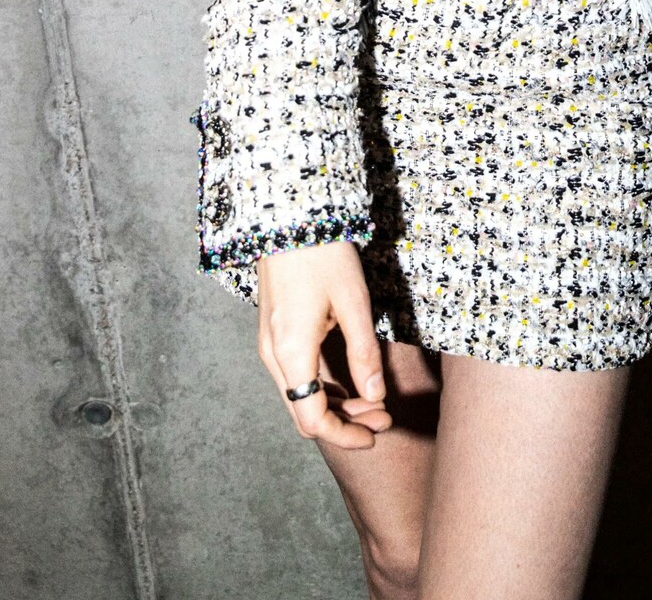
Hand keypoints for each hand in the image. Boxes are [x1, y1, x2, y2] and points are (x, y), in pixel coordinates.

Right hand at [257, 242, 391, 449]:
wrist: (290, 214)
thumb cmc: (323, 254)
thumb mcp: (353, 303)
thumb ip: (364, 354)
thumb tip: (375, 395)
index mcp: (291, 353)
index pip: (313, 420)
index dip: (345, 436)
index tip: (376, 435)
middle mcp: (273, 355)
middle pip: (304, 413)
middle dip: (344, 423)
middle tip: (382, 417)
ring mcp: (269, 342)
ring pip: (299, 395)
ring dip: (334, 404)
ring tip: (373, 399)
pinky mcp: (273, 329)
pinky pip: (295, 374)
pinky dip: (321, 385)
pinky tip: (349, 378)